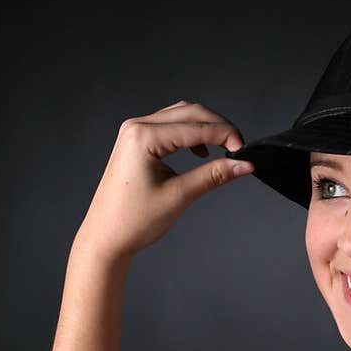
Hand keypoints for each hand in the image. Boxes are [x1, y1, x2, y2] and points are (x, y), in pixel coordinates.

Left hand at [74, 101, 254, 263]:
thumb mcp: (179, 196)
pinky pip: (170, 127)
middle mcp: (136, 127)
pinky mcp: (136, 141)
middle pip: (190, 113)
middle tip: (239, 149)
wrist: (105, 237)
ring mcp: (134, 132)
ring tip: (224, 149)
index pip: (195, 126)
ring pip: (181, 116)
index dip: (225, 135)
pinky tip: (201, 152)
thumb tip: (243, 165)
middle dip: (218, 127)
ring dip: (205, 128)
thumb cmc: (132, 221)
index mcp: (143, 137)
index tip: (245, 150)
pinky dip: (190, 134)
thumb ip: (214, 175)